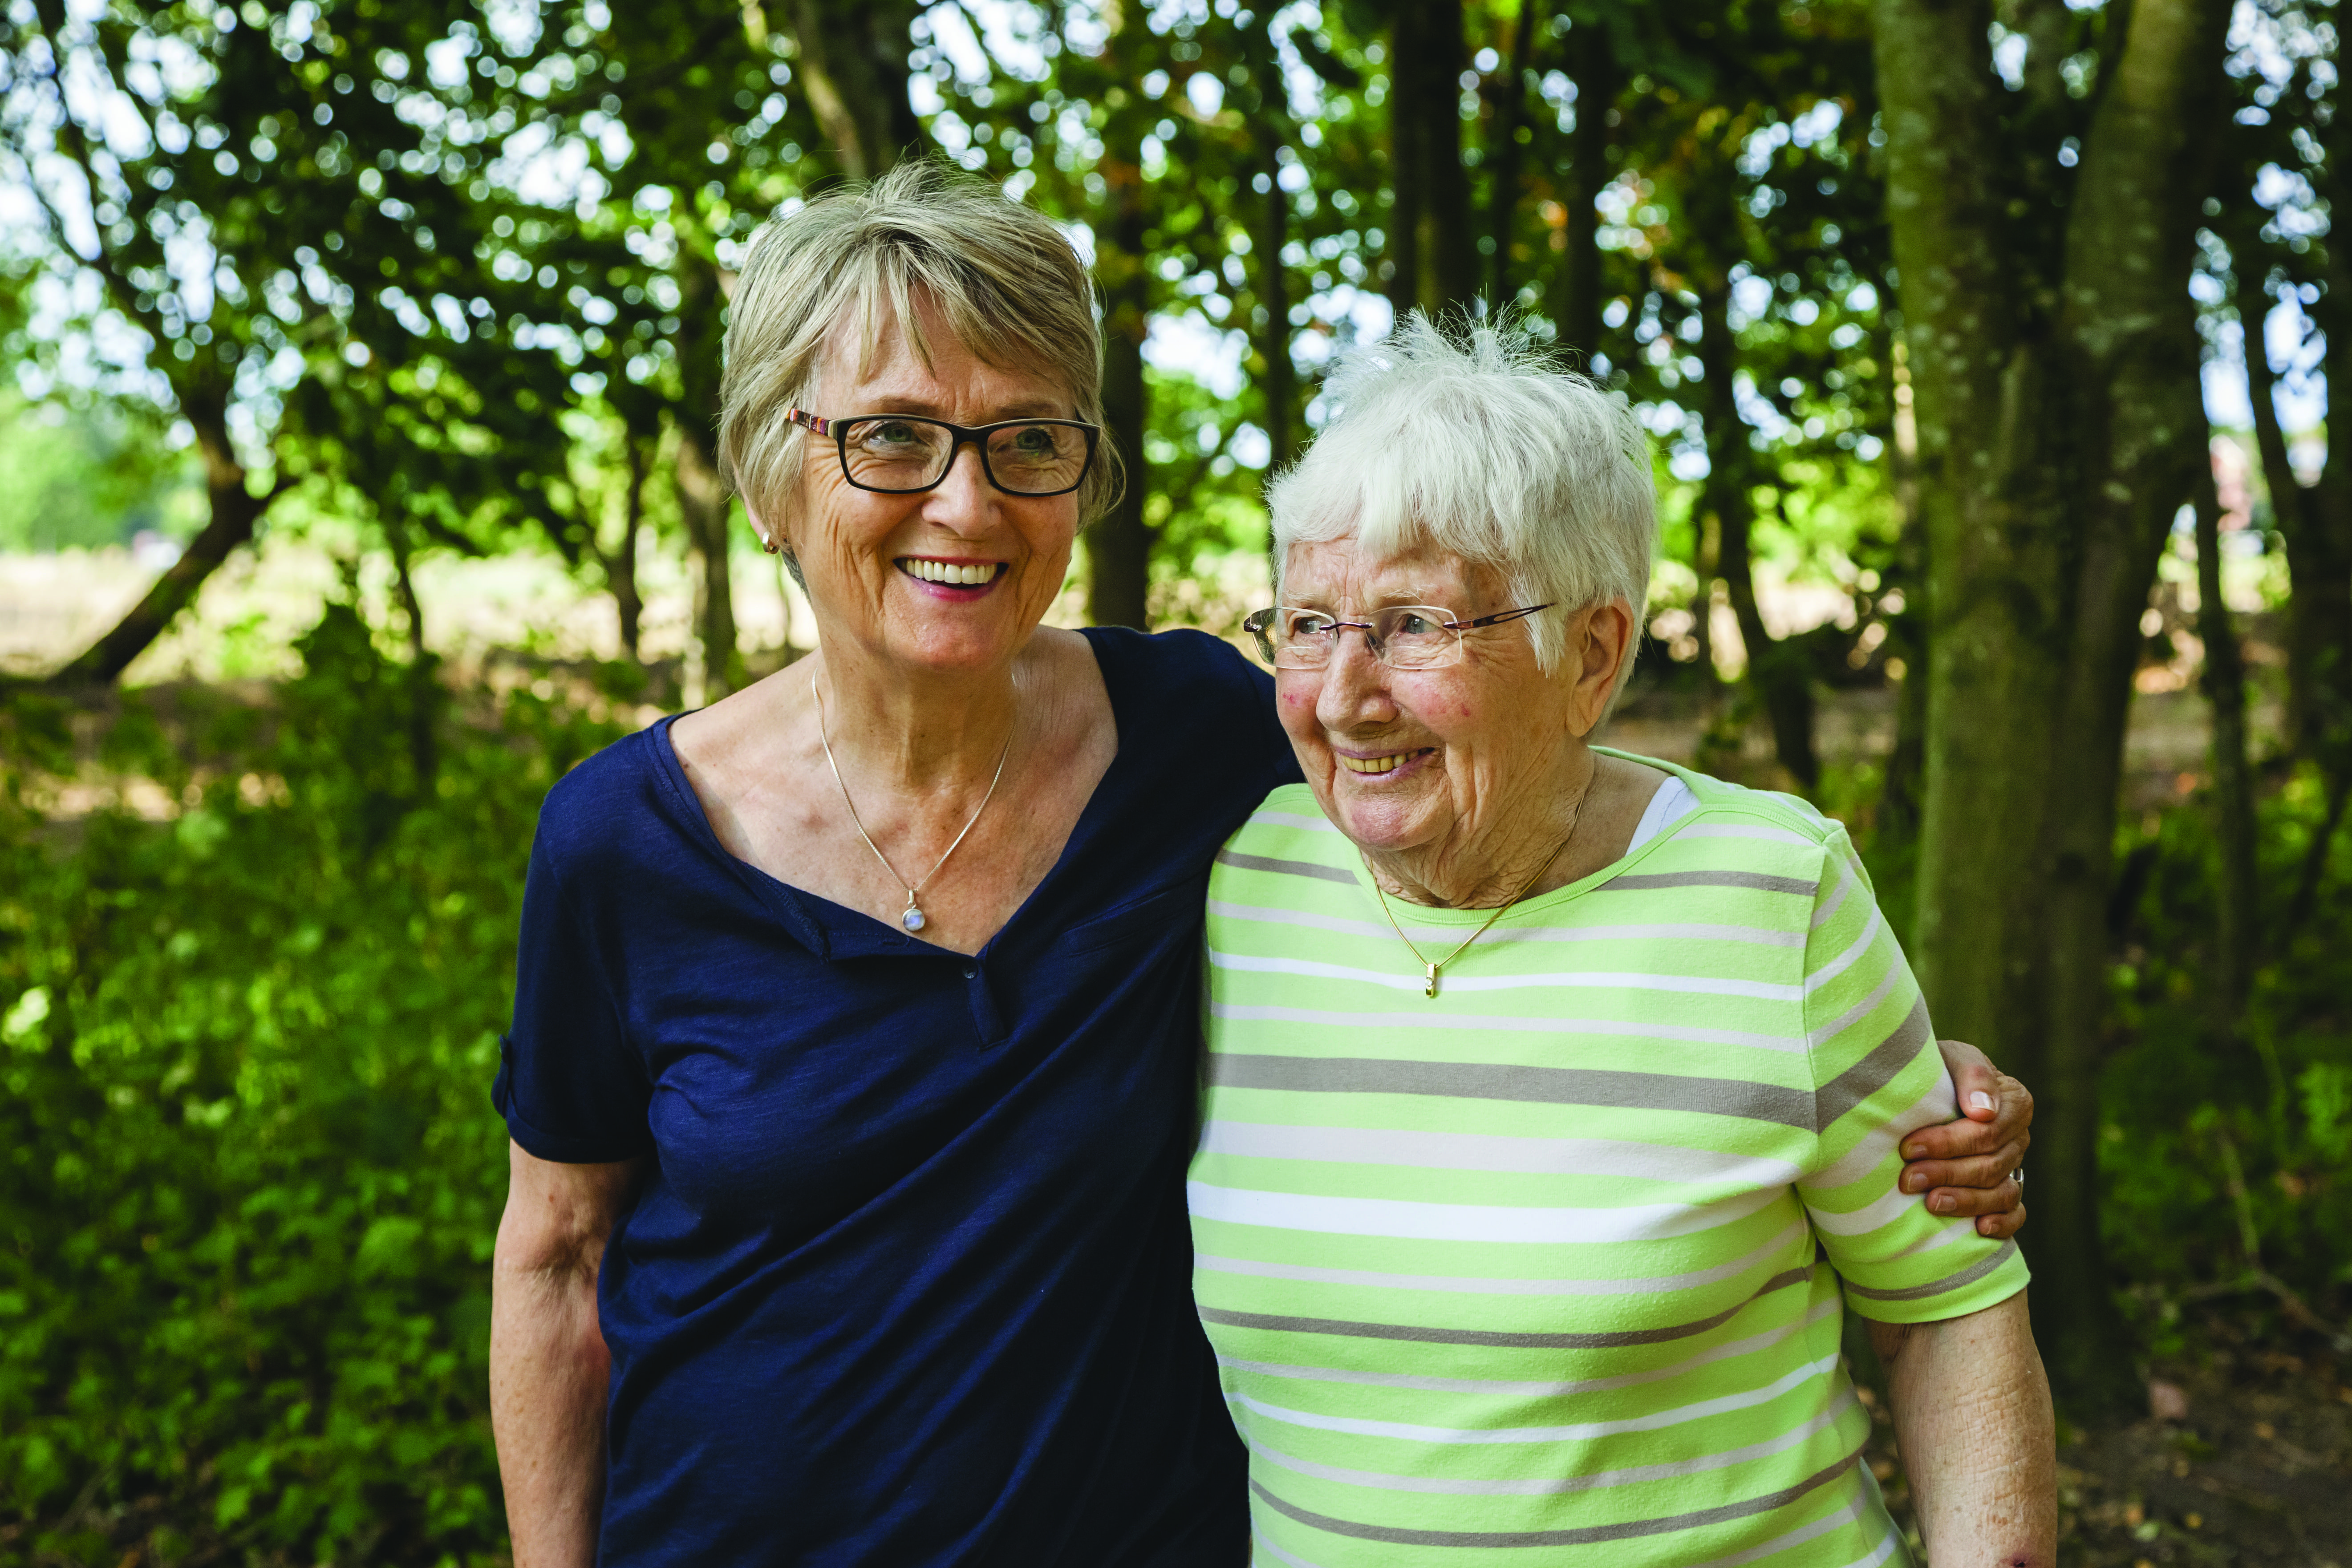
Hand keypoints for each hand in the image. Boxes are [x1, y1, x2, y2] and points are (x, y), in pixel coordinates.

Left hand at [1898, 1039, 2030, 1239]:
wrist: (1926, 1089)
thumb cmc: (1939, 1071)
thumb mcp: (1951, 1058)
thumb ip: (1972, 1075)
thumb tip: (1983, 1111)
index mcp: (2014, 1102)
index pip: (1986, 1131)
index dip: (1948, 1143)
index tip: (1909, 1147)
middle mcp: (2018, 1137)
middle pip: (1990, 1165)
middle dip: (1947, 1173)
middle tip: (1908, 1179)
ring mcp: (2015, 1167)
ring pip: (2001, 1193)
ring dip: (1966, 1202)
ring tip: (1930, 1204)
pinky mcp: (2007, 1191)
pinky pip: (2016, 1214)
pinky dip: (2001, 1224)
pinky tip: (1978, 1229)